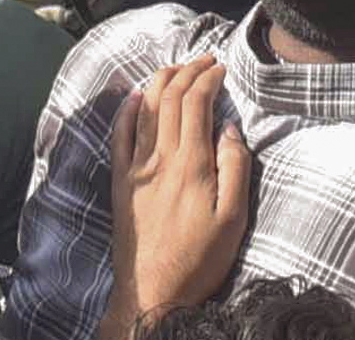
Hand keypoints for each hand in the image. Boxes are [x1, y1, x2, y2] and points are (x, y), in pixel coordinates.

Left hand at [113, 57, 256, 326]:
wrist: (153, 293)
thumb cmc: (199, 260)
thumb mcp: (234, 219)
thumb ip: (235, 169)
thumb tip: (229, 129)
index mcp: (191, 163)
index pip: (196, 102)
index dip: (208, 78)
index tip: (221, 68)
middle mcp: (160, 158)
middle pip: (169, 97)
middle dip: (187, 71)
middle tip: (203, 60)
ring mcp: (136, 169)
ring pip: (143, 109)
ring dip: (159, 81)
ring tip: (175, 68)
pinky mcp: (121, 183)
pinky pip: (118, 135)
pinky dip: (125, 109)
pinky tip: (132, 96)